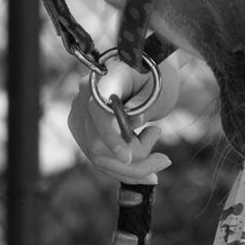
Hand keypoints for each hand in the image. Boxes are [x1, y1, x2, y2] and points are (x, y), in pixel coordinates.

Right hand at [67, 56, 182, 185]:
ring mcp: (79, 113)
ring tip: (160, 161)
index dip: (110, 136)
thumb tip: (132, 126)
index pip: (98, 110)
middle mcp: (85, 94)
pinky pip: (99, 157)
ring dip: (131, 169)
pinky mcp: (81, 129)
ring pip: (97, 155)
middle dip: (132, 162)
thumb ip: (145, 106)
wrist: (143, 72)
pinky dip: (122, 168)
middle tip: (165, 160)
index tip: (128, 158)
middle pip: (97, 142)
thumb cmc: (155, 76)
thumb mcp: (159, 87)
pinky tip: (147, 173)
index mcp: (105, 76)